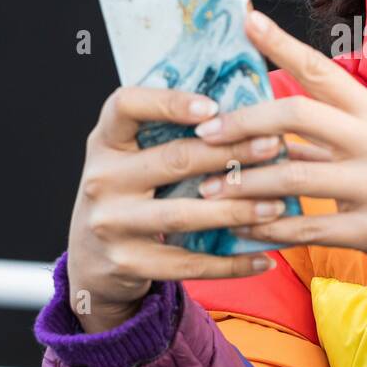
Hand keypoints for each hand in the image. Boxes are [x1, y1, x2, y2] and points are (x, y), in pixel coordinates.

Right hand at [67, 85, 297, 333]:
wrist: (90, 260)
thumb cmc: (128, 194)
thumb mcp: (131, 158)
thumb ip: (167, 135)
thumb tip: (242, 111)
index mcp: (105, 141)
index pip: (126, 105)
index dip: (170, 102)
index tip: (214, 107)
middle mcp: (102, 179)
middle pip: (173, 159)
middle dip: (230, 152)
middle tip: (273, 146)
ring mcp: (111, 223)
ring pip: (184, 214)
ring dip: (237, 210)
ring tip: (276, 206)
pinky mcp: (127, 263)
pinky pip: (187, 263)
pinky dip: (230, 264)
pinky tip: (263, 259)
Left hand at [195, 10, 366, 328]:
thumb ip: (326, 134)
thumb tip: (263, 123)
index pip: (322, 69)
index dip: (282, 42)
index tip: (246, 19)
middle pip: (298, 115)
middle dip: (243, 122)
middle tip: (205, 133)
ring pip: (294, 177)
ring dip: (244, 184)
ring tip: (208, 189)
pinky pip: (308, 229)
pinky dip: (269, 229)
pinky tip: (242, 229)